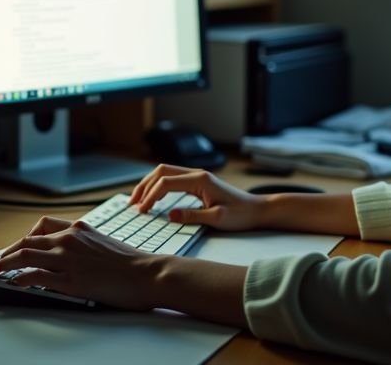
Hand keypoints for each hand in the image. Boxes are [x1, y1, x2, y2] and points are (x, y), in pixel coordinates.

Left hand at [0, 216, 165, 310]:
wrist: (147, 273)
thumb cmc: (132, 263)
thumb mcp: (104, 243)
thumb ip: (85, 245)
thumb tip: (72, 255)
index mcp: (80, 228)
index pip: (43, 226)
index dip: (25, 237)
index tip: (19, 246)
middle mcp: (69, 239)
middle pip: (27, 241)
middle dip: (8, 251)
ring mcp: (68, 259)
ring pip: (25, 255)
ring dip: (5, 263)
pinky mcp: (69, 280)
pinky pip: (35, 276)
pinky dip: (20, 278)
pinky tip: (15, 282)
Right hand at [129, 164, 265, 230]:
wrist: (258, 210)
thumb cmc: (241, 214)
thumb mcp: (218, 219)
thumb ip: (192, 216)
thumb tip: (169, 215)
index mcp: (200, 180)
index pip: (166, 182)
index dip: (151, 196)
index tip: (142, 210)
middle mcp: (197, 174)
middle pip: (161, 171)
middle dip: (144, 186)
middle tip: (132, 203)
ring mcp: (197, 177)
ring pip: (165, 173)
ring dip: (150, 184)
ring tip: (138, 200)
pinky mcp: (198, 183)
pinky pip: (173, 179)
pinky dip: (159, 186)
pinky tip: (154, 198)